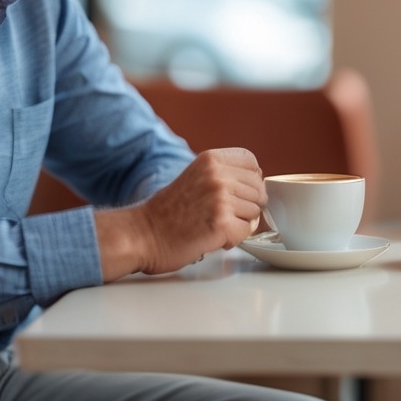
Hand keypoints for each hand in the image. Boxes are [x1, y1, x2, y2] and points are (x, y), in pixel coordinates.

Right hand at [96, 147, 265, 277]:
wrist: (141, 235)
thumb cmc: (167, 212)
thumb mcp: (195, 177)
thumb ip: (223, 175)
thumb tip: (258, 185)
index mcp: (211, 159)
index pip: (253, 165)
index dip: (248, 183)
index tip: (235, 194)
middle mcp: (217, 175)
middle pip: (259, 191)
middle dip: (245, 207)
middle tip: (220, 215)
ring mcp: (220, 199)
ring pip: (255, 213)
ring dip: (238, 224)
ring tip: (212, 225)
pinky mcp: (221, 223)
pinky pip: (246, 233)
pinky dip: (232, 240)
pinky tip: (211, 237)